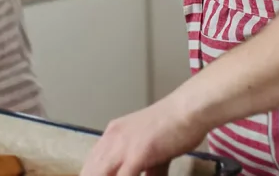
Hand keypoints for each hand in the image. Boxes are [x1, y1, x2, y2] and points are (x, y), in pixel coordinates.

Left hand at [79, 93, 207, 175]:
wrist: (188, 109)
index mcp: (113, 134)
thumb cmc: (176, 124)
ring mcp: (122, 145)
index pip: (91, 165)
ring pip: (99, 175)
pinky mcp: (136, 153)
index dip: (93, 175)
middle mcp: (112, 138)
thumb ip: (149, 168)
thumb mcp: (155, 148)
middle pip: (90, 171)